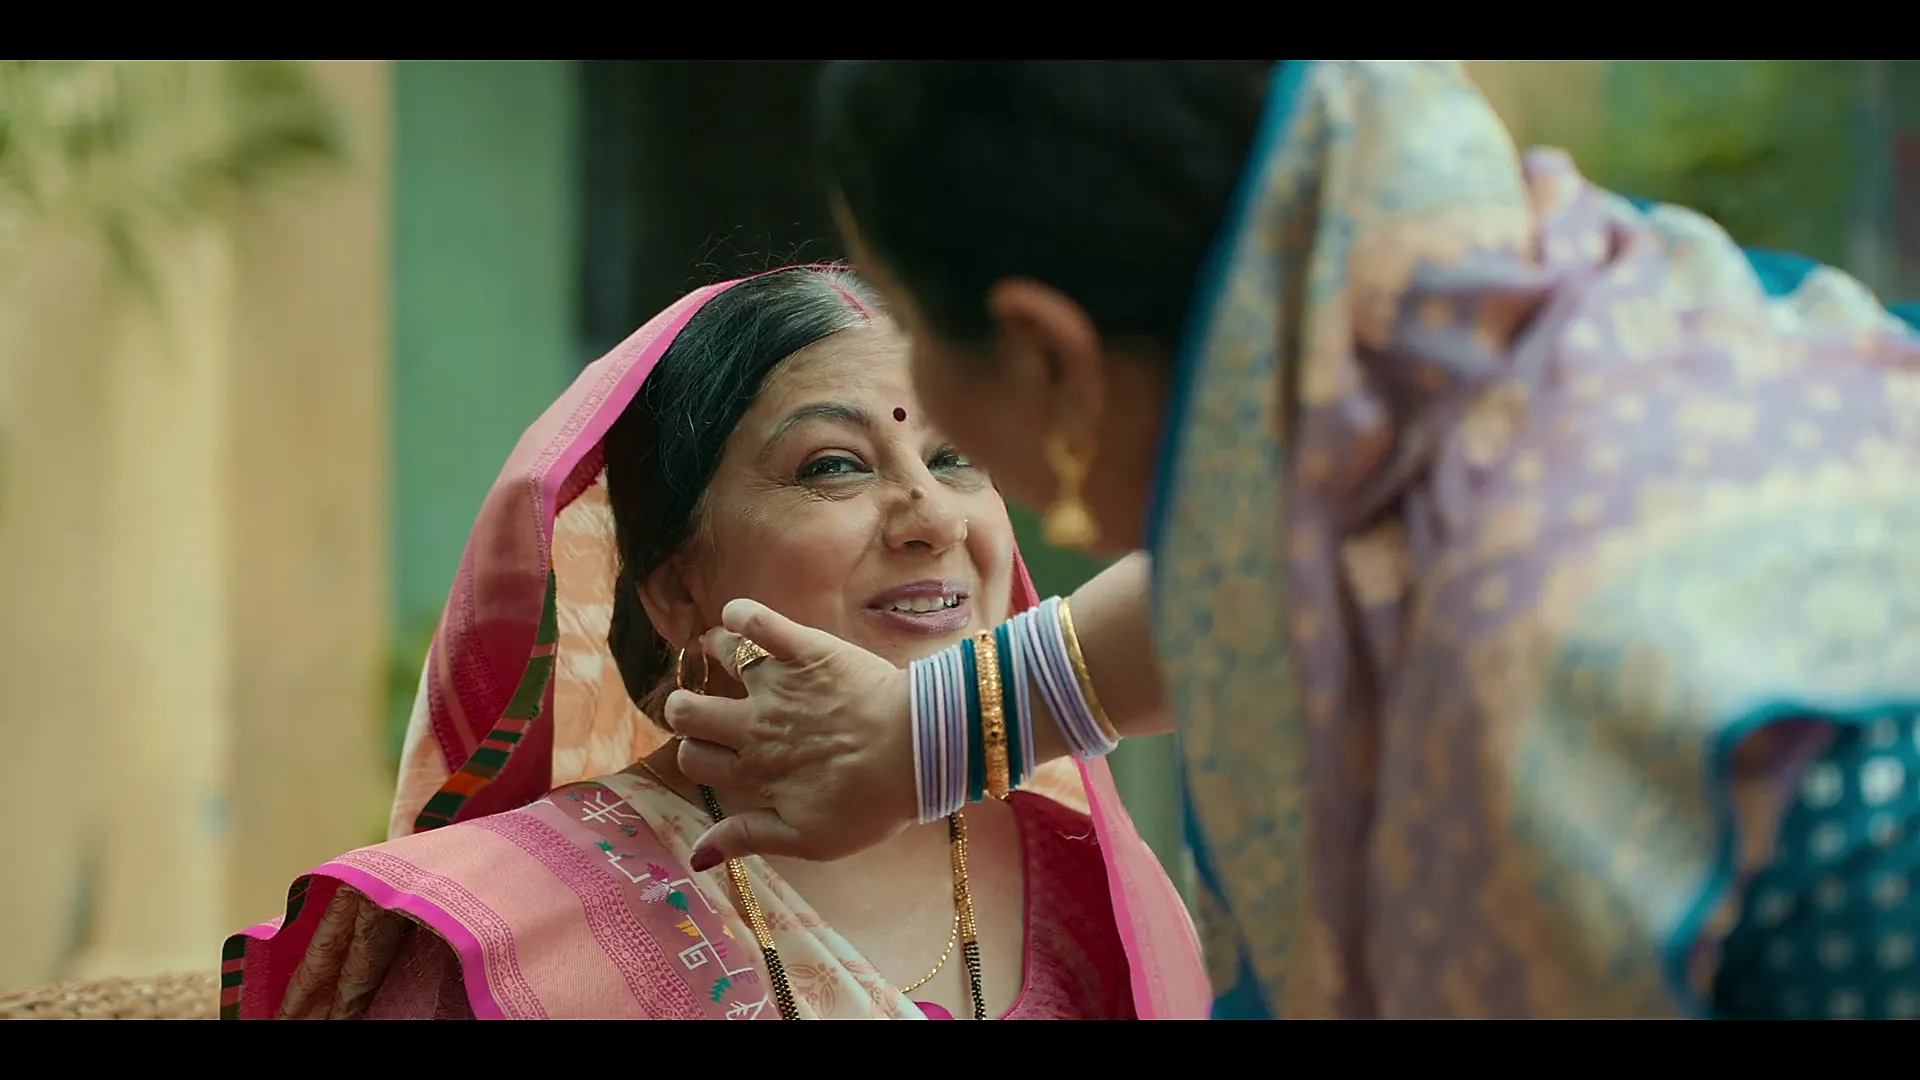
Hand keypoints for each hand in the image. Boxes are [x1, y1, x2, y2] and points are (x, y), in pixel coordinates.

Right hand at [663, 598, 915, 870]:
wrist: (920, 750)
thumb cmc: (871, 802)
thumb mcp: (809, 839)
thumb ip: (749, 839)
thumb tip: (696, 857)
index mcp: (755, 771)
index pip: (693, 759)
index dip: (695, 756)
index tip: (711, 753)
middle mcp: (755, 725)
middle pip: (686, 710)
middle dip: (683, 708)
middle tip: (703, 707)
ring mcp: (778, 683)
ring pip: (717, 660)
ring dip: (714, 655)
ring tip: (726, 654)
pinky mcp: (805, 650)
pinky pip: (758, 623)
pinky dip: (741, 615)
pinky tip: (738, 617)